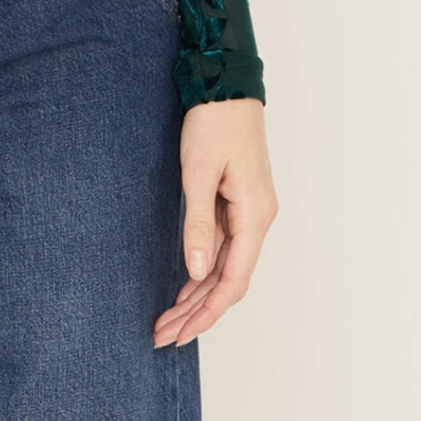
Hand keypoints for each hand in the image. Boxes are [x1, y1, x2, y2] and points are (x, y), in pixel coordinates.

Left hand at [153, 96, 276, 346]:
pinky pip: (224, 246)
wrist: (227, 85)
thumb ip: (198, 223)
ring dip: (198, 294)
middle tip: (163, 335)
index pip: (233, 280)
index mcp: (254, 215)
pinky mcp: (238, 202)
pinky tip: (185, 284)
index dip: (207, 312)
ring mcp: (250, 211)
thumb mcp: (199, 172)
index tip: (180, 334)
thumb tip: (198, 272)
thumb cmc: (214, 122)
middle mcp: (258, 219)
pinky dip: (203, 269)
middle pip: (229, 280)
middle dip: (197, 311)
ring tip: (168, 319)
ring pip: (226, 266)